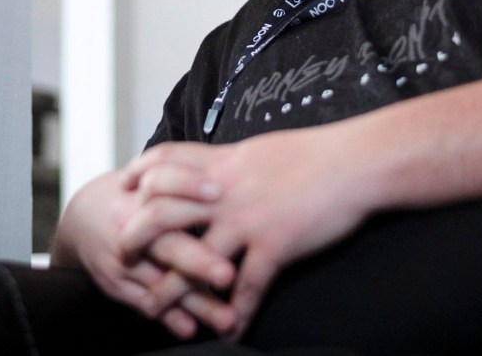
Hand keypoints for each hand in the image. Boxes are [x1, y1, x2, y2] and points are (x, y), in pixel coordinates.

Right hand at [50, 169, 235, 338]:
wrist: (84, 215)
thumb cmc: (134, 195)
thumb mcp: (153, 178)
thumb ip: (185, 180)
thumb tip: (228, 179)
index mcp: (143, 193)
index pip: (165, 181)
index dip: (189, 185)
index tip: (218, 192)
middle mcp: (131, 226)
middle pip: (165, 243)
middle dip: (198, 261)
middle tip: (228, 274)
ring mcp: (123, 258)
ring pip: (162, 284)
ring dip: (196, 303)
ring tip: (227, 318)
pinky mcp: (115, 283)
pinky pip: (145, 302)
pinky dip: (170, 317)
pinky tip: (191, 327)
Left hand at [122, 126, 372, 338]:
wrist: (357, 164)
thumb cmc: (317, 154)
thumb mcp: (263, 150)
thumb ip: (234, 163)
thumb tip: (219, 168)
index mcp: (224, 164)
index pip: (166, 162)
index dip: (140, 174)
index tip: (126, 189)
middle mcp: (227, 192)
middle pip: (162, 211)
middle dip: (137, 236)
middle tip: (124, 254)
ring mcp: (248, 221)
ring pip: (194, 259)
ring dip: (172, 290)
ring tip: (156, 309)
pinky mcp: (274, 246)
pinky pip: (248, 289)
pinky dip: (237, 315)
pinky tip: (231, 331)